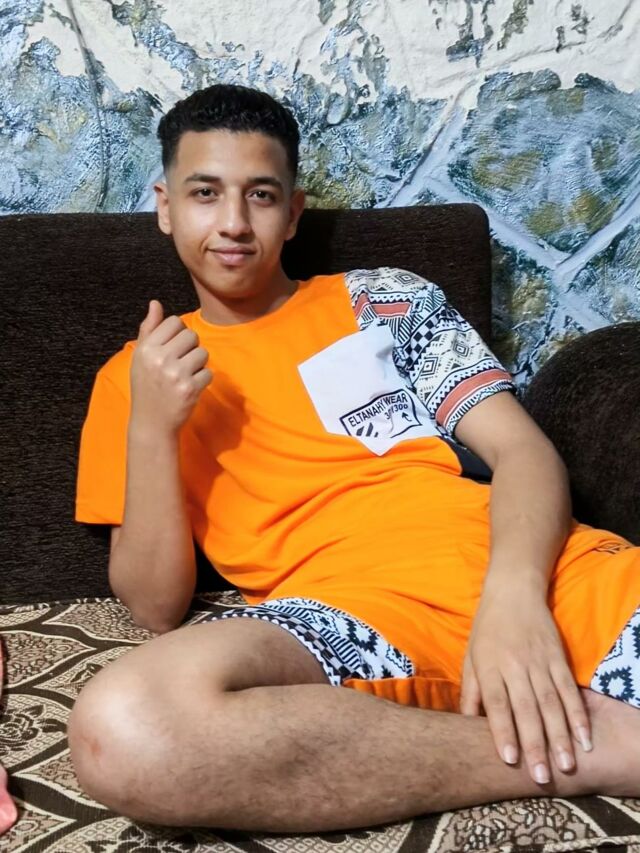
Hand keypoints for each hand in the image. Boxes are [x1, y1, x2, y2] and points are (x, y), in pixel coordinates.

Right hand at [130, 300, 212, 432]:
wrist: (151, 423)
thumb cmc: (146, 387)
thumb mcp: (141, 358)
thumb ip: (149, 329)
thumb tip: (155, 303)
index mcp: (146, 348)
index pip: (174, 322)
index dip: (178, 334)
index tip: (172, 349)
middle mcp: (160, 359)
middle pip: (192, 335)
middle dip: (190, 348)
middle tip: (179, 364)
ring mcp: (176, 374)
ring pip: (202, 353)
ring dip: (198, 364)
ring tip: (184, 377)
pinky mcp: (190, 388)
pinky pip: (208, 373)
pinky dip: (203, 381)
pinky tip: (189, 389)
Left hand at [460, 588, 591, 783]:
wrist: (513, 590)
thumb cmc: (487, 628)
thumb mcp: (471, 656)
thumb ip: (470, 691)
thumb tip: (465, 724)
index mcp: (490, 666)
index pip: (497, 703)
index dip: (504, 731)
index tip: (511, 759)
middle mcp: (515, 665)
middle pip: (527, 708)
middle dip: (536, 744)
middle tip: (542, 776)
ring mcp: (539, 661)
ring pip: (552, 702)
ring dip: (561, 736)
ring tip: (567, 765)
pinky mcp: (558, 657)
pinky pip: (570, 689)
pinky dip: (578, 713)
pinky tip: (584, 736)